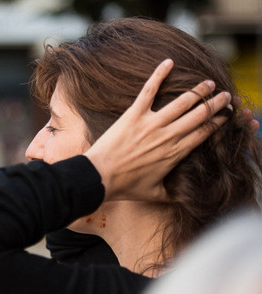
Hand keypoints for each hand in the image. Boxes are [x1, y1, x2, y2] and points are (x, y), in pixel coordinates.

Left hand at [84, 59, 232, 201]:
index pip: (205, 132)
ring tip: (208, 82)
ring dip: (198, 90)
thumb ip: (171, 194)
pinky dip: (159, 74)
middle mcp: (168, 136)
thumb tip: (184, 197)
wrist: (99, 177)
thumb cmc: (124, 187)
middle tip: (224, 95)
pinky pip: (149, 90)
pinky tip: (168, 62)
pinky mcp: (133, 115)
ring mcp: (151, 124)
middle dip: (216, 103)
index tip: (228, 114)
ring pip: (183, 101)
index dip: (219, 121)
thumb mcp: (154, 194)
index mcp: (176, 153)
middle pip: (200, 115)